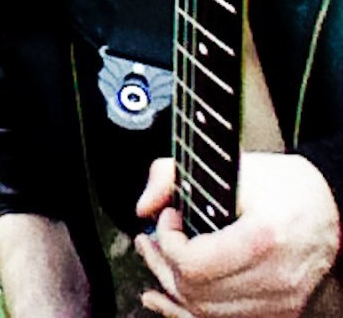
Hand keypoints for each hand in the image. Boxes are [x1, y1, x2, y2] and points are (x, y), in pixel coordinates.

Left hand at [134, 153, 339, 316]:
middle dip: (161, 263)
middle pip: (195, 292)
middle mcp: (273, 280)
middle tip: (149, 239)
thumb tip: (144, 205)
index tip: (168, 216)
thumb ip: (175, 174)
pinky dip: (188, 312)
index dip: (168, 240)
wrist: (334, 210)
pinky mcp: (279, 314)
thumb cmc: (286, 186)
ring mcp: (279, 304)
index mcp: (263, 239)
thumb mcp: (233, 164)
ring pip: (205, 313)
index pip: (194, 263)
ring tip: (155, 258)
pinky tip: (163, 299)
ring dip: (171, 286)